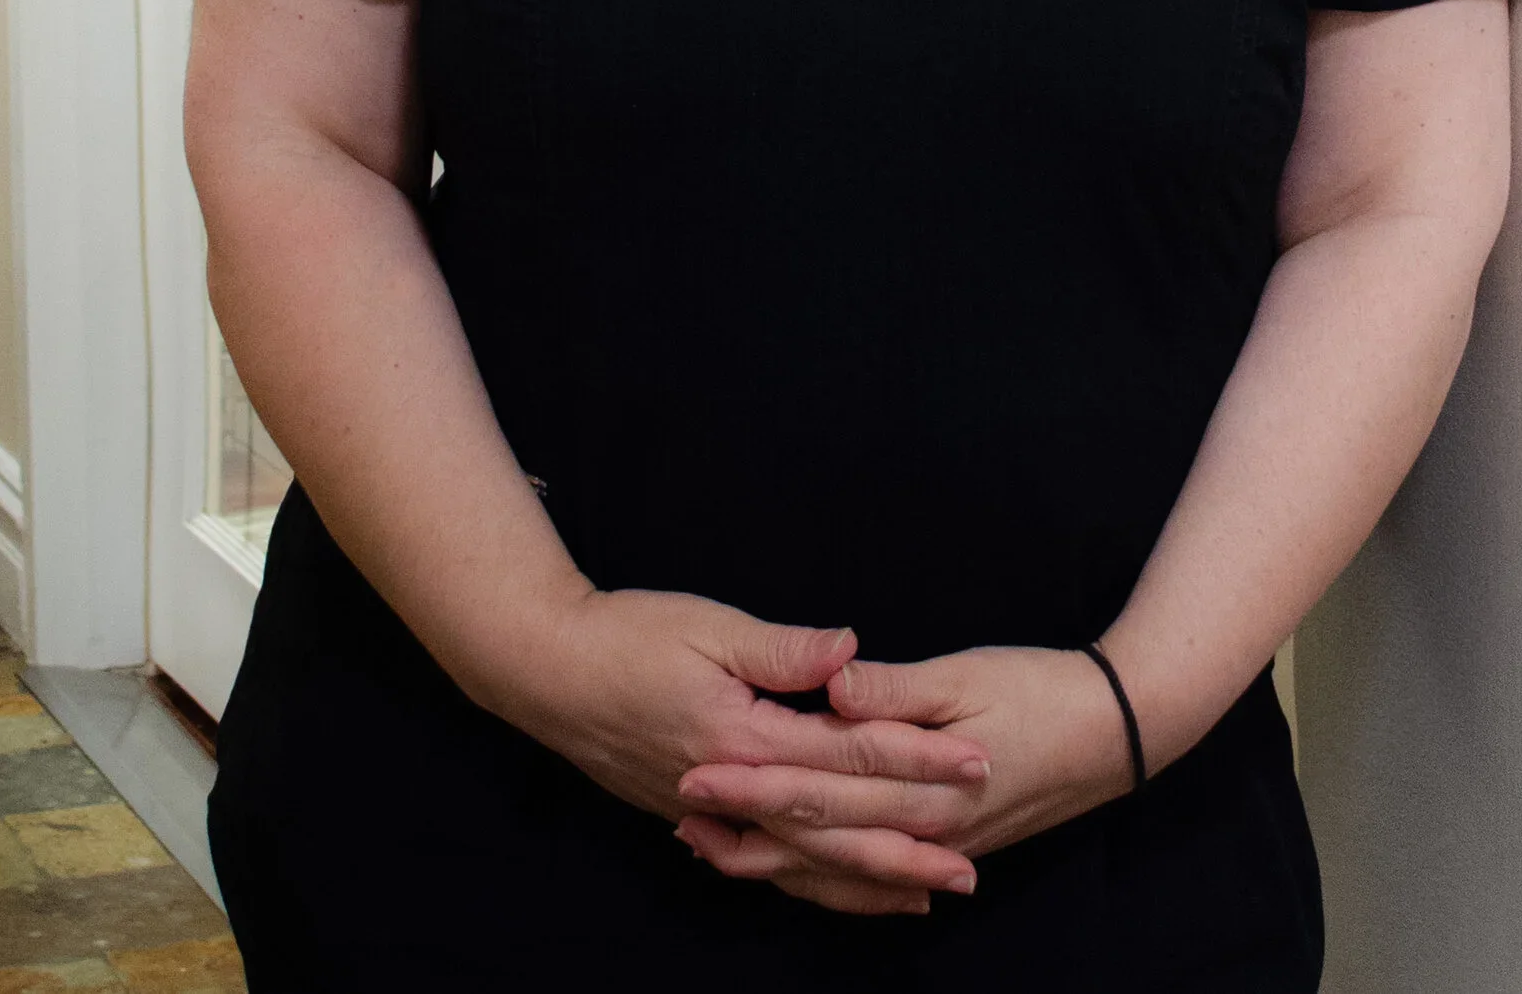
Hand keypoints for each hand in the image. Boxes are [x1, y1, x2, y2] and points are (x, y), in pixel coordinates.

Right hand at [502, 587, 991, 916]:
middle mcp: (735, 789)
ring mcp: (713, 812)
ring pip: (801, 862)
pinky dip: (809, 880)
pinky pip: (765, 863)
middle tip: (970, 866)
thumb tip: (849, 652)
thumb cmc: (627, 637)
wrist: (547, 671)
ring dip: (865, 879)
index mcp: (746, 736)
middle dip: (907, 845)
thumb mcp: (709, 627)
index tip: (975, 761)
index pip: (850, 751)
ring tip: (925, 895)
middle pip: (835, 828)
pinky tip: (837, 884)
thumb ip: (783, 650)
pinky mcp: (697, 816)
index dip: (916, 756)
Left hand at [675, 643, 1135, 900]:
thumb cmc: (1039, 688)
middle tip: (683, 813)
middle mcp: (924, 828)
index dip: (754, 781)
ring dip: (776, 860)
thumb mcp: (966, 674)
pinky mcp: (950, 846)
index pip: (820, 785)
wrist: (1114, 731)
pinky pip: (873, 879)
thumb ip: (894, 689)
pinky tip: (793, 872)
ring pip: (840, 868)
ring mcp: (938, 845)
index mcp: (923, 782)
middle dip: (746, 825)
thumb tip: (831, 683)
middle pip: (819, 833)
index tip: (697, 771)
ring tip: (714, 849)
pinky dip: (827, 880)